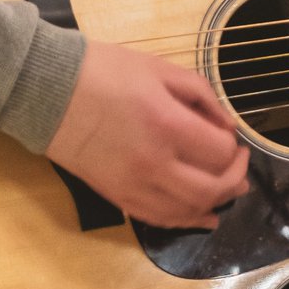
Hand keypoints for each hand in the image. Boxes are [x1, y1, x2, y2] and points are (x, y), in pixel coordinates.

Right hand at [45, 40, 248, 228]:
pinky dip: (187, 221)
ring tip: (228, 189)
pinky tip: (203, 216)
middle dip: (235, 178)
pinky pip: (161, 219)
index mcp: (167, 124)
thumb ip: (199, 93)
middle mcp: (155, 163)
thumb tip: (226, 124)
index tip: (232, 135)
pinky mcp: (118, 198)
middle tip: (239, 163)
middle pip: (213, 187)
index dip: (234, 145)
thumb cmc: (104, 71)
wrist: (49, 91)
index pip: (220, 151)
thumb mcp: (158, 67)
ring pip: (190, 210)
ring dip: (217, 202)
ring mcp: (135, 186)